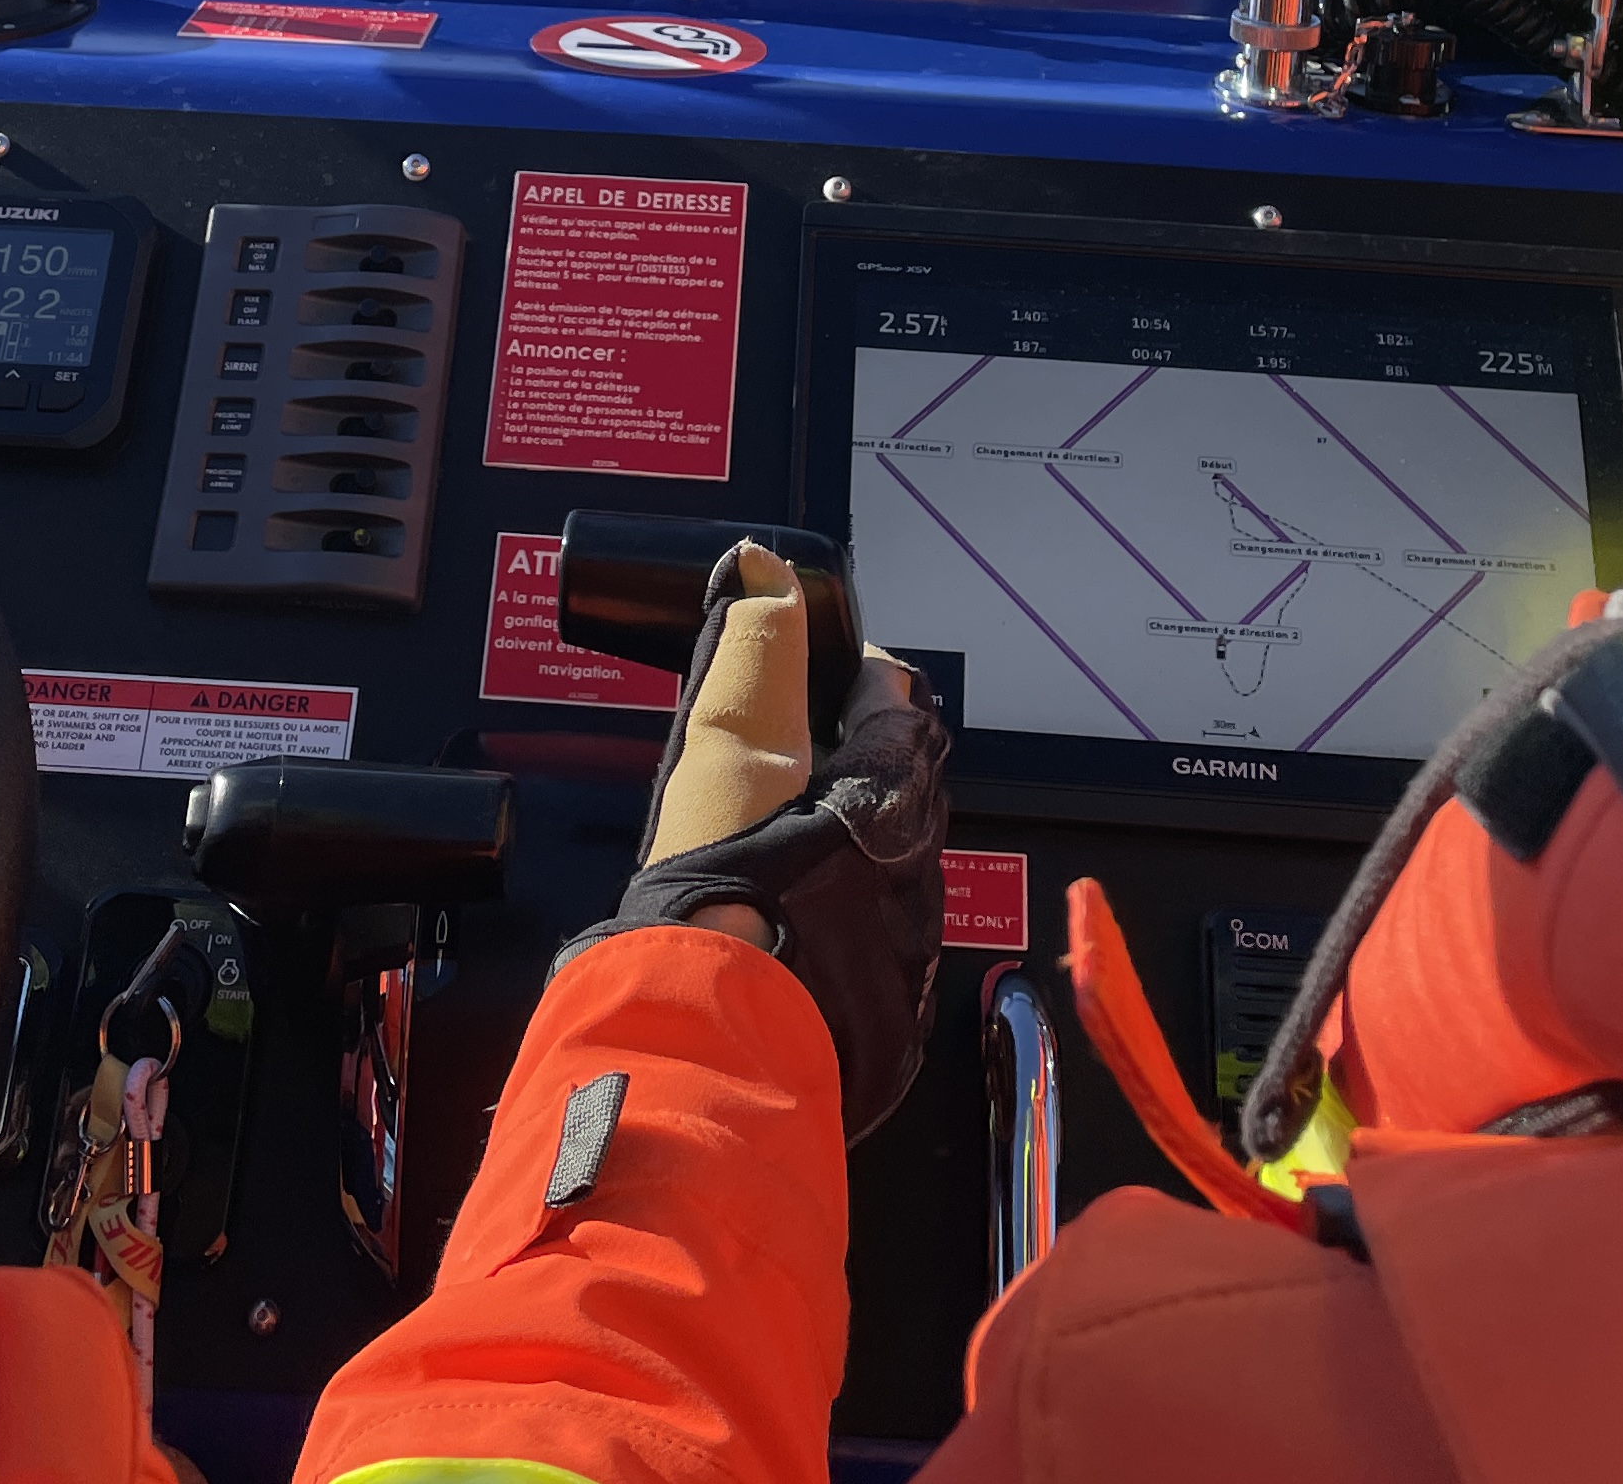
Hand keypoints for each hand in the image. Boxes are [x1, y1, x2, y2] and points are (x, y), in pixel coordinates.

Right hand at [572, 539, 950, 1138]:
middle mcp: (922, 871)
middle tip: (784, 754)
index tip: (816, 670)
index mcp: (892, 799)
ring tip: (773, 840)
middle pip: (902, 782)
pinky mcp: (892, 1011)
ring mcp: (910, 948)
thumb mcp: (723, 754)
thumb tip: (769, 569)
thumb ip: (753, 652)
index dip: (856, 676)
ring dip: (847, 840)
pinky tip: (784, 919)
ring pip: (893, 862)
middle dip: (848, 759)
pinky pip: (879, 939)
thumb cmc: (714, 908)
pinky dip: (841, 915)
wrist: (700, 1053)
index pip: (900, 702)